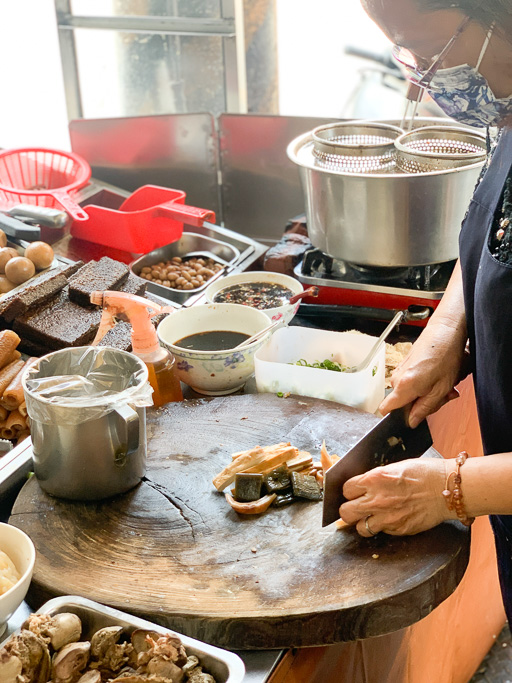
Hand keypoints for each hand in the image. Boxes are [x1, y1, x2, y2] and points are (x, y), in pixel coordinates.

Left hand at [339, 458, 455, 536]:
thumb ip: (375, 478)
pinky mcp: (399, 529)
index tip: (354, 491)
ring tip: (370, 517)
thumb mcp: (394, 467)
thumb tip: (363, 486)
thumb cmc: (424, 473)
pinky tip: (390, 518)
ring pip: (360, 528)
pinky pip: (381, 532)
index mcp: (374, 479)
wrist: (448, 488)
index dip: (349, 491)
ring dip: (363, 523)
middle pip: (345, 512)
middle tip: (355, 507)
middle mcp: (377, 499)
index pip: (346, 489)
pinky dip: (382, 527)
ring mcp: (387, 517)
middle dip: (348, 509)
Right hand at [380, 321, 467, 427]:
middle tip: (442, 397)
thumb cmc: (445, 356)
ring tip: (442, 385)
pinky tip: (438, 377)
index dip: (398, 417)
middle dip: (421, 404)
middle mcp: (396, 378)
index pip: (386, 409)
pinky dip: (424, 383)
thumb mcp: (441, 389)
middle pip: (403, 403)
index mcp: (403, 387)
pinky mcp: (404, 365)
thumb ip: (424, 409)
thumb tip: (412, 421)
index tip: (413, 416)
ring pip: (408, 392)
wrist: (445, 332)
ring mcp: (399, 370)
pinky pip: (410, 382)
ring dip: (425, 393)